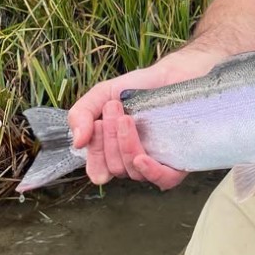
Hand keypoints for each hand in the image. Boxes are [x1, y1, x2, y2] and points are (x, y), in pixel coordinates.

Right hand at [67, 66, 186, 190]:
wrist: (169, 75)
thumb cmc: (136, 88)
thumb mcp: (102, 95)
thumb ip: (82, 114)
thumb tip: (77, 142)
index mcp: (112, 153)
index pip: (98, 168)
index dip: (95, 150)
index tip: (98, 122)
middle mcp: (132, 162)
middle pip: (114, 168)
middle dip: (110, 138)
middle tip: (114, 107)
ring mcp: (155, 163)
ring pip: (133, 171)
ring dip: (125, 145)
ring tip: (127, 118)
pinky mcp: (178, 162)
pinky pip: (163, 180)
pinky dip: (149, 171)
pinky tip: (142, 158)